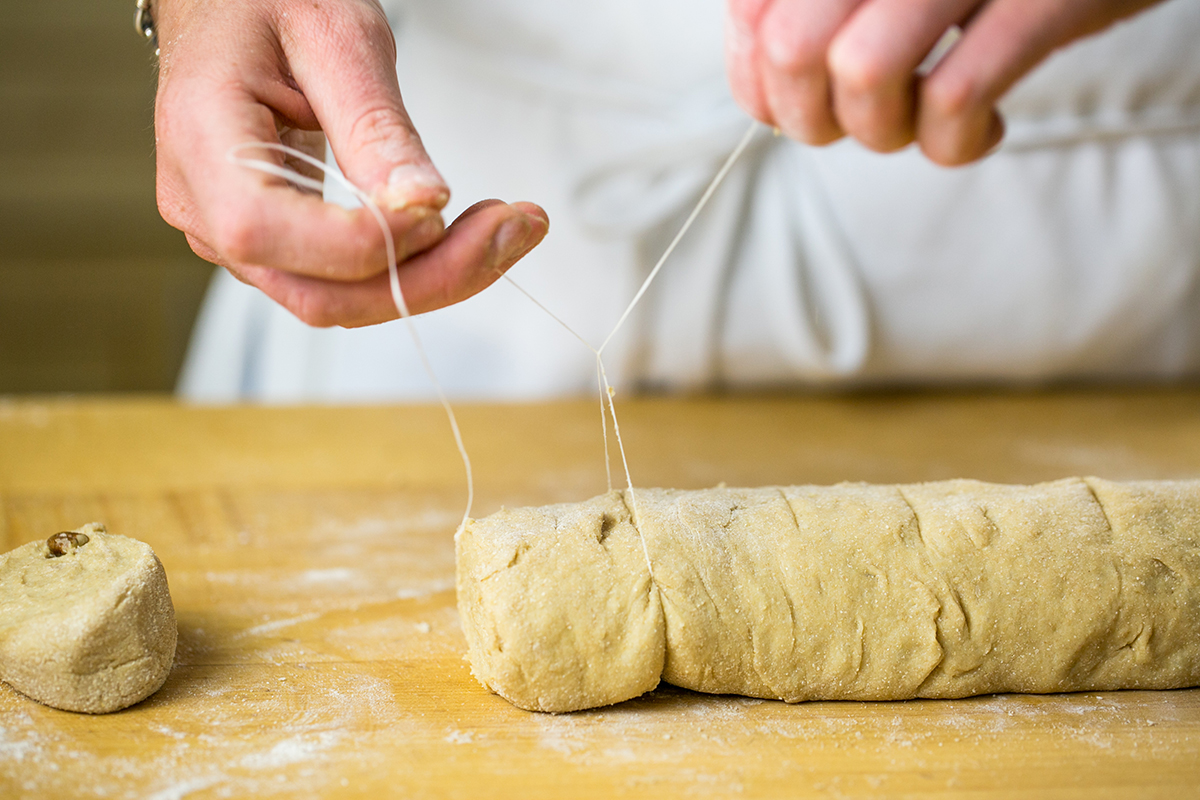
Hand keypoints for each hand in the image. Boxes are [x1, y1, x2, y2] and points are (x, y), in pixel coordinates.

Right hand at [153, 0, 547, 327]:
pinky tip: (470, 235)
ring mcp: (237, 237)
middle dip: (428, 277)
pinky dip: (417, 266)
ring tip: (509, 229)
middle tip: (513, 231)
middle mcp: (206, 210)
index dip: (366, 240)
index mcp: (201, 143)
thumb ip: (374, 126)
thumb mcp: (333, 37)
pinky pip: (348, 282)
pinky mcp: (279, 244)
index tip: (444, 208)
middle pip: (319, 294)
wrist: (232, 4)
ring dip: (436, 277)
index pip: (268, 231)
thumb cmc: (267, 1)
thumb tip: (423, 202)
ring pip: (343, 301)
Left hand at [726, 0, 1162, 164]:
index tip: (787, 113)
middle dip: (808, 119)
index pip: (751, 10)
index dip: (754, 83)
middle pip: (792, 47)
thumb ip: (824, 15)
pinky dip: (955, 143)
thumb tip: (766, 94)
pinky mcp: (1043, 0)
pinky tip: (983, 129)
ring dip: (883, 131)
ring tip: (924, 120)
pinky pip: (955, 98)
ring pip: (864, 72)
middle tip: (851, 126)